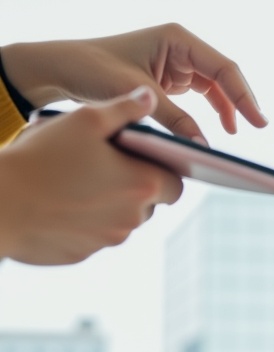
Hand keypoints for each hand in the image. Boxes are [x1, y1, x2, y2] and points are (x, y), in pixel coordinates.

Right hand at [0, 87, 183, 264]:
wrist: (0, 203)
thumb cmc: (42, 157)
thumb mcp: (84, 120)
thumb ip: (123, 108)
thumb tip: (149, 97)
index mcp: (142, 184)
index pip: (175, 185)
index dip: (163, 172)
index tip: (145, 160)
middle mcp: (132, 218)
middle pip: (148, 204)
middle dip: (134, 186)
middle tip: (104, 166)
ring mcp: (108, 240)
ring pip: (120, 220)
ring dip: (109, 203)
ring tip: (77, 180)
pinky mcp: (83, 253)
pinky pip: (92, 235)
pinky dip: (84, 220)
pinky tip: (60, 201)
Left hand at [2, 23, 267, 142]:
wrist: (64, 68)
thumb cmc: (93, 69)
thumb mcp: (137, 96)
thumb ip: (173, 120)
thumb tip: (203, 146)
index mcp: (176, 39)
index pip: (222, 67)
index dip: (243, 95)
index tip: (257, 121)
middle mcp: (181, 47)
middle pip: (224, 75)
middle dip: (241, 101)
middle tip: (259, 126)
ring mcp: (178, 62)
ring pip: (216, 86)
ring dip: (229, 108)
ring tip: (237, 131)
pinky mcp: (171, 78)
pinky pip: (203, 94)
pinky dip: (213, 111)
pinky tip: (221, 129)